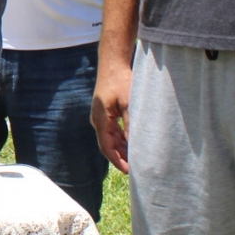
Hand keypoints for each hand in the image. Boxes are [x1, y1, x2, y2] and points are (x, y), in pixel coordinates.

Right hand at [92, 58, 132, 173]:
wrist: (113, 63)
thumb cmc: (121, 81)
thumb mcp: (129, 104)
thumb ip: (131, 125)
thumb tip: (136, 144)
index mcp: (100, 120)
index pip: (106, 147)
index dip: (117, 161)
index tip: (129, 171)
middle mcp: (98, 120)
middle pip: (108, 145)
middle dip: (121, 157)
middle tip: (135, 168)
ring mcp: (101, 116)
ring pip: (111, 138)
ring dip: (122, 148)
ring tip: (136, 158)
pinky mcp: (106, 111)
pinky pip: (113, 130)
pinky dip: (122, 138)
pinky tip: (132, 142)